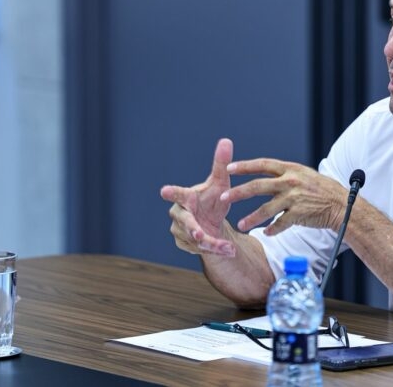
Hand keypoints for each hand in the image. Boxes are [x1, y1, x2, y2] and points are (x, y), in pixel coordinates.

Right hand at [160, 138, 235, 256]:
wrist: (212, 221)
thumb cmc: (212, 198)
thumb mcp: (220, 183)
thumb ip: (221, 164)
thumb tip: (226, 141)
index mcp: (186, 197)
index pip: (177, 193)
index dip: (171, 192)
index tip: (163, 191)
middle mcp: (179, 214)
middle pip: (186, 223)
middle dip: (193, 230)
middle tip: (200, 235)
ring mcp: (180, 231)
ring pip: (196, 240)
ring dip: (213, 244)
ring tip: (229, 247)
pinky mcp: (185, 244)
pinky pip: (201, 250)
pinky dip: (216, 251)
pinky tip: (228, 250)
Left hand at [221, 158, 346, 235]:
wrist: (343, 205)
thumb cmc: (324, 190)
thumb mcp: (305, 175)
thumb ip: (286, 175)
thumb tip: (269, 174)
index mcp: (291, 169)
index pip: (263, 164)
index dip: (245, 165)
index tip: (229, 167)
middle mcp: (290, 181)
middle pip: (258, 186)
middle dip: (238, 192)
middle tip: (222, 197)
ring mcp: (295, 197)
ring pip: (266, 208)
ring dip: (251, 217)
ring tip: (240, 224)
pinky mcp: (299, 213)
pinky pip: (281, 223)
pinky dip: (272, 229)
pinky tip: (265, 233)